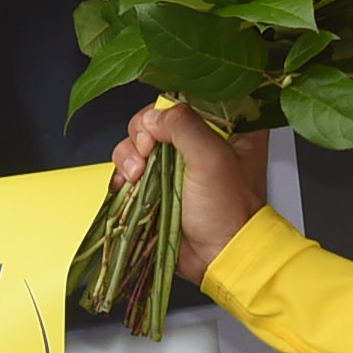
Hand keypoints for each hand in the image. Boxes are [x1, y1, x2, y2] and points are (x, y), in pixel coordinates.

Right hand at [113, 104, 271, 281]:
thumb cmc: (229, 212)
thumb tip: (155, 117)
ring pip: (140, 140)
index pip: (187, 95)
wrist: (220, 257)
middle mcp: (203, 139)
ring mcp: (179, 161)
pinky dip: (123, 172)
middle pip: (157, 117)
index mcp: (229, 127)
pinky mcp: (160, 181)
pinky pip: (131, 165)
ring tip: (138, 176)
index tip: (160, 128)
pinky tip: (128, 184)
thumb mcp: (213, 159)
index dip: (166, 108)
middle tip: (147, 155)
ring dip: (130, 155)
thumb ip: (184, 126)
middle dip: (142, 134)